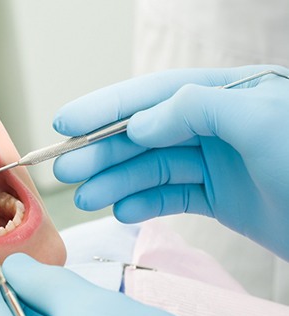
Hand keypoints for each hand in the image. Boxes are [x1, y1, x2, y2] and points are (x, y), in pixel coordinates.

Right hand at [52, 65, 288, 259]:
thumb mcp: (262, 119)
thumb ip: (197, 107)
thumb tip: (141, 122)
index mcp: (228, 94)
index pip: (154, 93)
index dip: (106, 106)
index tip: (66, 121)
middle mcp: (218, 125)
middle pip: (146, 133)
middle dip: (103, 150)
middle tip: (65, 168)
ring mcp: (219, 162)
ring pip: (153, 167)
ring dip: (117, 181)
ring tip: (87, 197)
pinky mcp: (222, 197)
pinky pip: (172, 196)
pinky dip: (145, 203)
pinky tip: (123, 210)